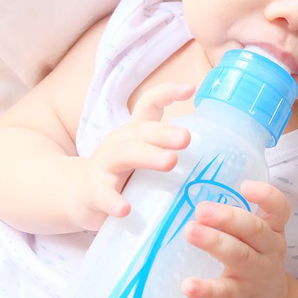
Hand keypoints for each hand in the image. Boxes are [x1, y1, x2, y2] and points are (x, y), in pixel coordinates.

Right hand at [73, 82, 194, 230]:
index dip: (168, 92)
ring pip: (124, 155)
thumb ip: (170, 151)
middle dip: (165, 132)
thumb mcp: (143, 155)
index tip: (191, 88)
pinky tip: (126, 209)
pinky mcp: (93, 192)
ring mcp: (105, 166)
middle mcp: (120, 142)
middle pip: (142, 130)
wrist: (77, 194)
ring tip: (170, 162)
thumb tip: (220, 155)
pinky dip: (113, 201)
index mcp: (135, 132)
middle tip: (187, 137)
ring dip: (148, 156)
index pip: (150, 103)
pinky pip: (103, 195)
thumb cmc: (121, 173)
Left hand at [181, 180, 290, 297]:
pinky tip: (188, 285)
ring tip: (190, 231)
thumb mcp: (256, 239)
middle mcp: (269, 251)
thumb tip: (192, 194)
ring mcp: (255, 276)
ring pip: (239, 256)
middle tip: (201, 209)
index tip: (243, 185)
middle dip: (228, 217)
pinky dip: (205, 289)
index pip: (279, 209)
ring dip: (214, 242)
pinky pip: (223, 293)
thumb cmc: (254, 261)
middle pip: (254, 229)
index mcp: (272, 231)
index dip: (266, 195)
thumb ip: (235, 220)